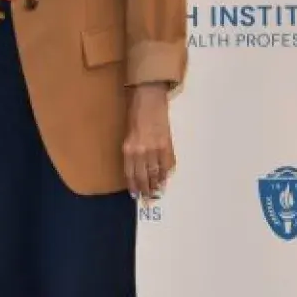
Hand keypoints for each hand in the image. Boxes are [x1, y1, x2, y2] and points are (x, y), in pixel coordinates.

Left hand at [122, 84, 175, 200]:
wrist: (149, 97)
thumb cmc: (135, 113)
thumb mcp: (128, 134)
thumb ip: (132, 151)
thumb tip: (138, 167)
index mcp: (128, 148)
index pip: (131, 173)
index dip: (134, 186)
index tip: (136, 195)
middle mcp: (141, 151)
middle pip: (144, 177)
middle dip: (146, 190)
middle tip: (148, 199)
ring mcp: (155, 148)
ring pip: (157, 173)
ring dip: (157, 184)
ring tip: (157, 192)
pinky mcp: (167, 144)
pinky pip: (168, 163)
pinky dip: (167, 172)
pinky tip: (166, 178)